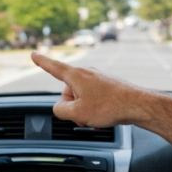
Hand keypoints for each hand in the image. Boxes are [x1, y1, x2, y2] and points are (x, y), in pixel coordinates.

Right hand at [31, 52, 149, 127]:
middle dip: (72, 106)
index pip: (53, 67)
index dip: (41, 62)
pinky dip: (94, 109)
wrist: (138, 105)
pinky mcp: (107, 85)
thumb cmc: (110, 106)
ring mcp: (98, 79)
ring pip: (81, 97)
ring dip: (84, 110)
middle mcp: (87, 73)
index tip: (33, 54)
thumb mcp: (77, 113)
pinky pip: (93, 98)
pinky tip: (103, 116)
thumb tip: (60, 108)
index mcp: (76, 76)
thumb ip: (60, 110)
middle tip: (84, 116)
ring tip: (97, 117)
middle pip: (68, 92)